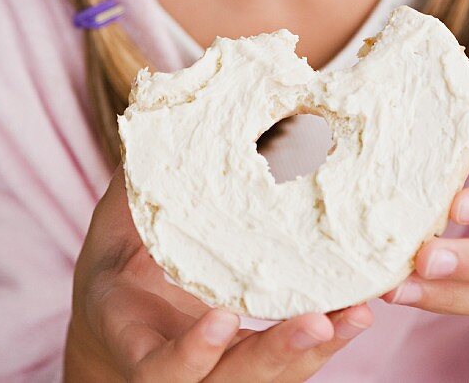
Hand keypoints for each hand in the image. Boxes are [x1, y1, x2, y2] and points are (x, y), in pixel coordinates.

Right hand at [64, 162, 373, 381]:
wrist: (120, 315)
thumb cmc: (116, 263)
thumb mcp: (112, 229)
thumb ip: (134, 189)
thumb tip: (155, 112)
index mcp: (134, 338)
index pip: (162, 367)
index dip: (193, 352)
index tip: (224, 316)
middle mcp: (180, 368)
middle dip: (276, 355)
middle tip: (317, 320)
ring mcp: (219, 372)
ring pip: (269, 379)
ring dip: (314, 351)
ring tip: (356, 315)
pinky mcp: (251, 363)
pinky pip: (290, 364)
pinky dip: (324, 342)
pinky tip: (355, 313)